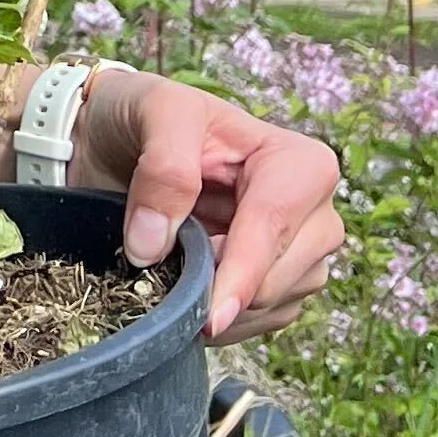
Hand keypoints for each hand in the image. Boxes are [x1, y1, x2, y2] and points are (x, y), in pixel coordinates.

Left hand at [70, 70, 342, 344]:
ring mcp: (303, 256)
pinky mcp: (281, 288)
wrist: (121, 143)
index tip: (209, 314)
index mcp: (300, 163)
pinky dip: (219, 321)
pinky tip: (185, 291)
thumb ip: (163, 168)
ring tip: (170, 267)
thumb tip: (154, 247)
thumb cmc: (148, 118)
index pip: (275, 225)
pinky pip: (258, 325)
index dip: (241, 271)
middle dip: (220, 286)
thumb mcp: (154, 111)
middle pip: (280, 277)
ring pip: (272, 307)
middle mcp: (315, 212)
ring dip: (217, 305)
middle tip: (162, 263)